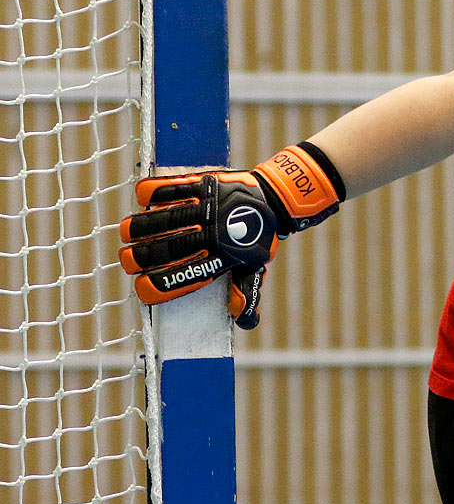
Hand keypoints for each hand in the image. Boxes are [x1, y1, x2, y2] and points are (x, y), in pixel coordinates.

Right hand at [119, 144, 340, 328]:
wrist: (276, 199)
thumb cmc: (258, 237)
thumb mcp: (256, 265)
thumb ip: (246, 291)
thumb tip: (243, 319)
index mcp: (224, 259)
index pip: (183, 278)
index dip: (156, 287)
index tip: (142, 287)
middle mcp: (213, 234)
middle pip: (165, 249)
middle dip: (138, 258)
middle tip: (127, 260)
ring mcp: (208, 207)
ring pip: (163, 218)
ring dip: (138, 226)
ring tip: (128, 234)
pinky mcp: (205, 184)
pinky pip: (171, 187)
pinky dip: (152, 191)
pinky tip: (143, 198)